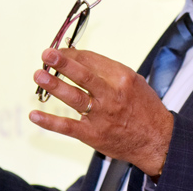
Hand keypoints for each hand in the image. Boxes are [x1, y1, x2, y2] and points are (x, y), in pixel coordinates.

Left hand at [30, 48, 172, 175]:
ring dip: (55, 86)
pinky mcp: (93, 134)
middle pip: (84, 76)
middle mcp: (112, 95)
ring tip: (39, 75)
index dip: (72, 54)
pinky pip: (68, 127)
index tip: (58, 52)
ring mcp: (102, 116)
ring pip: (75, 98)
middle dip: (63, 63)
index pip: (91, 60)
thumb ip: (108, 70)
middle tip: (47, 54)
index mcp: (122, 78)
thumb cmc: (144, 108)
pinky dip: (50, 122)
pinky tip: (35, 115)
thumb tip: (80, 58)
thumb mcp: (133, 81)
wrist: (157, 140)